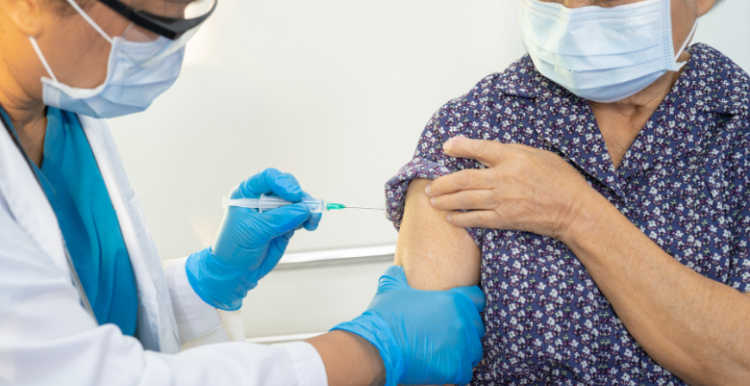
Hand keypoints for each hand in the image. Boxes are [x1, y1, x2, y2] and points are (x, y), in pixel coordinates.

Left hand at [186, 168, 321, 309]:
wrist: (236, 271)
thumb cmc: (234, 248)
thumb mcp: (253, 231)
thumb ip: (279, 219)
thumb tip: (303, 210)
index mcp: (247, 193)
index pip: (268, 178)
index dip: (283, 183)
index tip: (294, 194)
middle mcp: (262, 199)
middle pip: (287, 188)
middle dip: (300, 197)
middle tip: (308, 208)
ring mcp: (275, 212)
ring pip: (298, 202)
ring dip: (308, 209)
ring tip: (313, 220)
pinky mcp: (285, 224)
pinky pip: (301, 217)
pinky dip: (308, 219)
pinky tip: (310, 225)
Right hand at [332, 266, 485, 385]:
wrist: (378, 346)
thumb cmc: (385, 318)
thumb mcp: (391, 287)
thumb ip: (398, 275)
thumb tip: (398, 269)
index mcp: (452, 300)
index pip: (477, 298)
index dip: (470, 303)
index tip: (461, 310)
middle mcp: (461, 322)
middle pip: (477, 326)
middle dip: (466, 330)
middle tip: (448, 333)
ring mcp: (461, 346)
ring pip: (474, 350)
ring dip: (464, 351)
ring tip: (446, 352)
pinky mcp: (456, 368)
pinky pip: (466, 372)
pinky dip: (456, 371)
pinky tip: (443, 367)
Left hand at [426, 137, 600, 242]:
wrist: (574, 210)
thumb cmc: (561, 180)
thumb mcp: (539, 155)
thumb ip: (512, 152)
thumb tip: (488, 151)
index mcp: (515, 158)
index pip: (481, 149)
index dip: (460, 146)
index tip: (446, 147)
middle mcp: (505, 178)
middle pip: (465, 178)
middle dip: (443, 182)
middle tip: (430, 184)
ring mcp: (504, 200)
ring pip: (466, 199)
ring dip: (446, 200)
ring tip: (433, 200)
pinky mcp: (506, 219)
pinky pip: (477, 219)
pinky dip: (461, 218)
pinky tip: (451, 217)